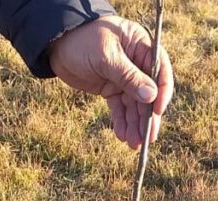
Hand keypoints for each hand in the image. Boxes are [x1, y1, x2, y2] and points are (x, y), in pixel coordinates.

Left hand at [48, 16, 173, 149]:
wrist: (55, 44)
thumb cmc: (82, 40)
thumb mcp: (106, 57)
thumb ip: (129, 77)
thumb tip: (152, 97)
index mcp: (141, 46)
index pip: (160, 70)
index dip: (162, 91)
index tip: (157, 112)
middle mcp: (136, 63)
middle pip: (148, 93)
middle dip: (147, 116)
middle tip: (148, 138)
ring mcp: (124, 78)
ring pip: (134, 104)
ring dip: (135, 124)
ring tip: (134, 143)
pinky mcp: (111, 89)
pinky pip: (120, 108)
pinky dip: (121, 121)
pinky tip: (122, 135)